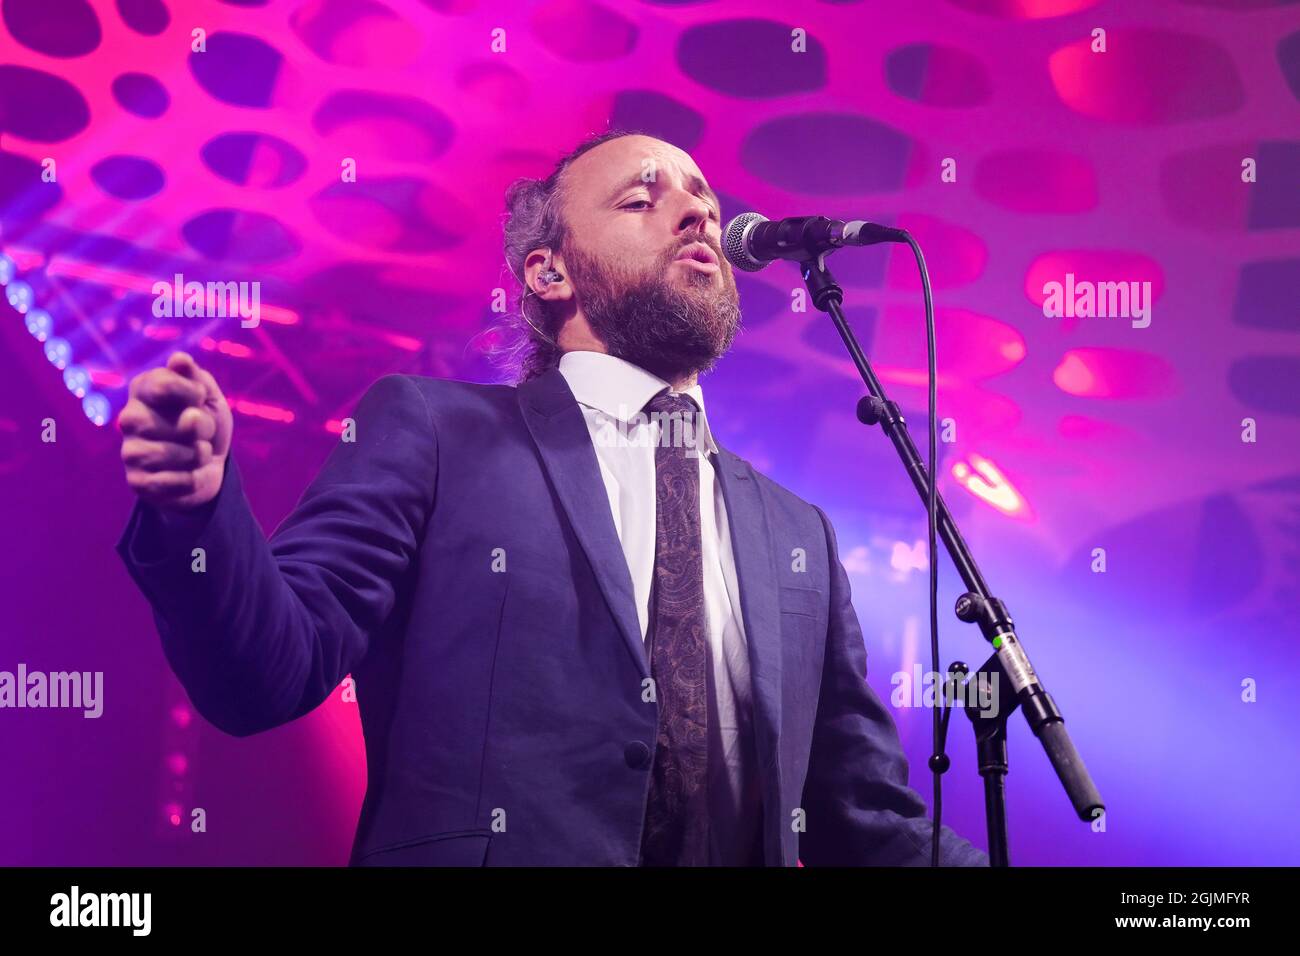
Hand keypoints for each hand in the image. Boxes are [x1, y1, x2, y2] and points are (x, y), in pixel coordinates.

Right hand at [118, 351, 232, 511]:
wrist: (208, 466)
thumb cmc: (205, 423)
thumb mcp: (208, 397)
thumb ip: (196, 378)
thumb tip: (179, 360)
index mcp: (143, 390)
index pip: (164, 384)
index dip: (194, 393)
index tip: (200, 398)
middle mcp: (129, 418)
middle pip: (184, 423)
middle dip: (205, 429)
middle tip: (201, 431)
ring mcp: (130, 452)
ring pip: (182, 454)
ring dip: (201, 455)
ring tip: (196, 453)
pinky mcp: (137, 482)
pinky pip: (179, 481)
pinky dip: (195, 479)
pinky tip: (189, 474)